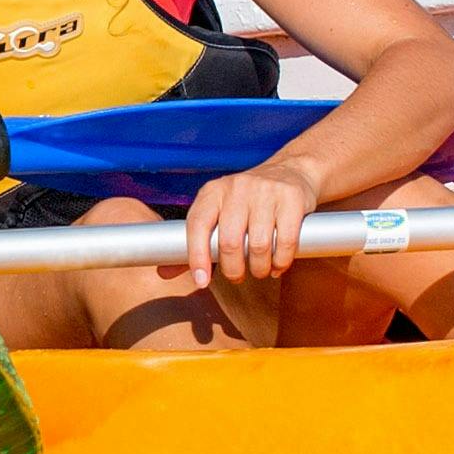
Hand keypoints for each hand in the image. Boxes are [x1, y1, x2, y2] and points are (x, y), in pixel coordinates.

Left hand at [182, 156, 326, 287]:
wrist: (289, 172)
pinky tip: (278, 265)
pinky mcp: (291, 198)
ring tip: (260, 271)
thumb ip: (195, 243)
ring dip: (259, 268)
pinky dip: (281, 261)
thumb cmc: (247, 203)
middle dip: (233, 270)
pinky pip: (286, 241)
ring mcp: (265, 191)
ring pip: (258, 245)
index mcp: (212, 192)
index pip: (196, 225)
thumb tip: (163, 273)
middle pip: (229, 242)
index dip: (196, 257)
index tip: (201, 281)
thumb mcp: (218, 213)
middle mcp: (236, 188)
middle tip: (237, 277)